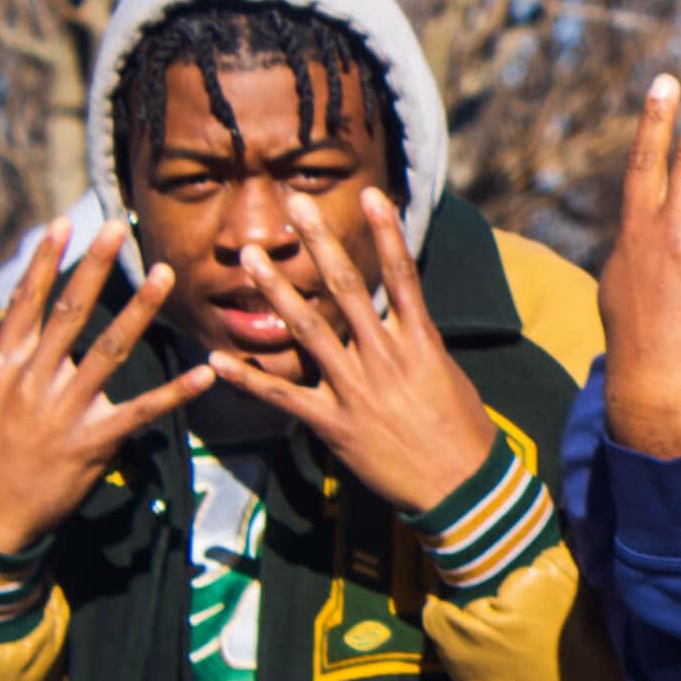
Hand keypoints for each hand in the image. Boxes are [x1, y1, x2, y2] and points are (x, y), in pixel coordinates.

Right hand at [0, 219, 215, 553]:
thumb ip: (14, 359)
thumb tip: (29, 320)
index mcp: (5, 366)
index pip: (27, 302)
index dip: (46, 262)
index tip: (64, 224)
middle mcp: (34, 380)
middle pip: (70, 313)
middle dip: (94, 266)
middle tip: (116, 226)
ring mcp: (65, 410)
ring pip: (109, 350)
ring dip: (140, 310)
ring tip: (164, 274)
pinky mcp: (94, 441)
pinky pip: (143, 410)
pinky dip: (176, 391)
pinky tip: (206, 372)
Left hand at [203, 189, 497, 514]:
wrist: (461, 486)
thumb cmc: (463, 431)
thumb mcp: (447, 376)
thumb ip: (416, 343)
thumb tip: (399, 316)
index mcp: (420, 342)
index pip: (402, 275)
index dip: (386, 232)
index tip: (370, 194)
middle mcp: (385, 358)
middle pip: (347, 289)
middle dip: (320, 243)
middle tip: (294, 206)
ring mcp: (356, 389)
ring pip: (309, 331)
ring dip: (277, 292)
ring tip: (250, 259)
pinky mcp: (334, 424)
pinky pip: (283, 396)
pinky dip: (248, 378)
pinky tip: (217, 359)